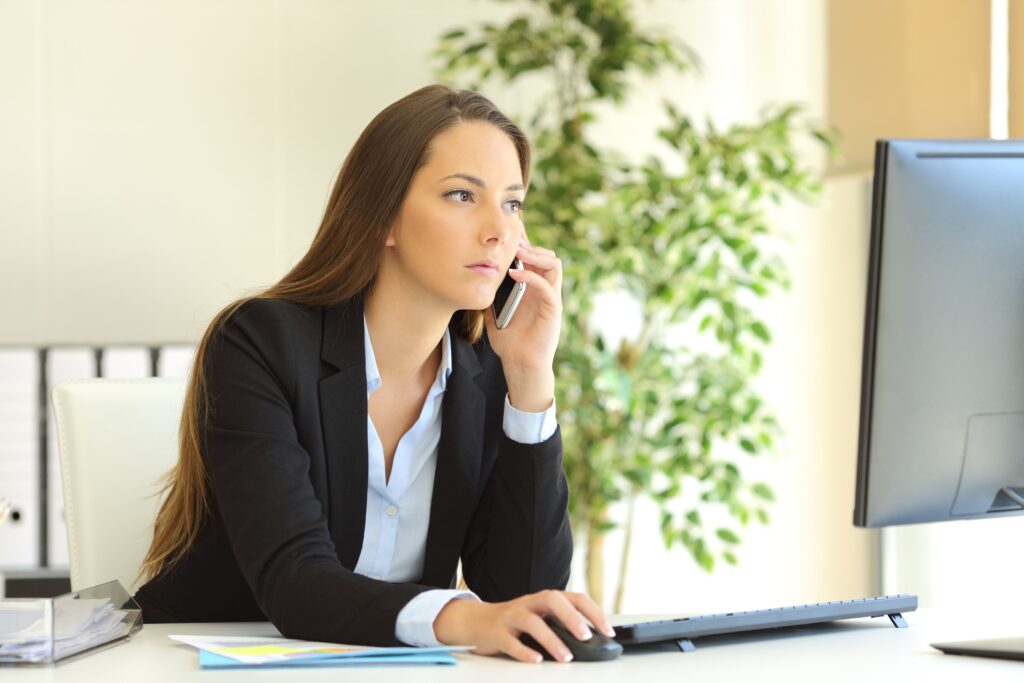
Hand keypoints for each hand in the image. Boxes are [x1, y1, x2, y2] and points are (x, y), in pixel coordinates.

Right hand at [433, 589, 613, 663]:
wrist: (477, 621)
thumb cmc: (517, 621)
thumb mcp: (541, 616)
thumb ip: (563, 622)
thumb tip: (593, 638)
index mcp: (545, 599)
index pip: (574, 598)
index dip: (593, 612)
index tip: (607, 631)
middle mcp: (530, 604)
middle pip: (552, 600)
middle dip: (572, 618)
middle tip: (587, 637)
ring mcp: (512, 617)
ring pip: (532, 622)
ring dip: (551, 640)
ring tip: (566, 657)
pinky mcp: (497, 633)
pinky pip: (510, 641)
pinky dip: (524, 652)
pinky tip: (536, 661)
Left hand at [486, 234, 562, 411]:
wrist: (519, 364)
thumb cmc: (509, 341)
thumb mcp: (493, 312)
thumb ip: (490, 294)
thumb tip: (473, 278)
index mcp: (533, 288)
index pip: (535, 258)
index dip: (526, 243)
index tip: (510, 233)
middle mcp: (544, 290)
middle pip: (547, 256)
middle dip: (531, 245)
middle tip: (513, 240)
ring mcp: (550, 299)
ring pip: (554, 265)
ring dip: (537, 255)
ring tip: (518, 252)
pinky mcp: (553, 310)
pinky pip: (548, 287)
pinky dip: (532, 277)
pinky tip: (514, 274)